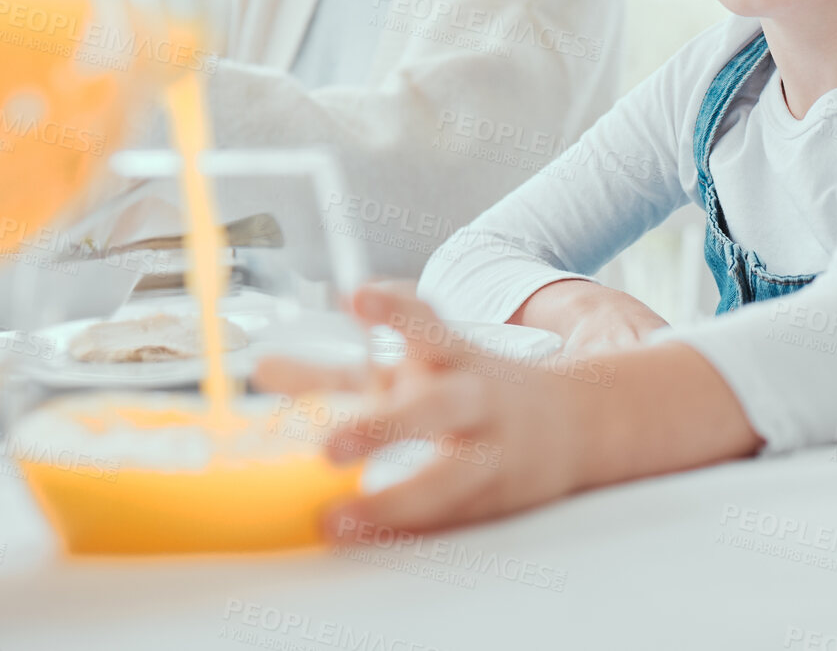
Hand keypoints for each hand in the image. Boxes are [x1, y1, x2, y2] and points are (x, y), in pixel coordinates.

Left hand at [255, 283, 761, 536]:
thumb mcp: (410, 369)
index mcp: (456, 357)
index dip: (394, 310)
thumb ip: (336, 373)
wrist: (577, 422)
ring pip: (444, 482)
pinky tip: (359, 539)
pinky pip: (446, 522)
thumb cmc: (469, 389)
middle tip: (328, 448)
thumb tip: (259, 371)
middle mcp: (474, 400)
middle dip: (382, 429)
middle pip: (433, 411)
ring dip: (389, 502)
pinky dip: (401, 532)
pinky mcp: (492, 500)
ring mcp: (488, 454)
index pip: (427, 323)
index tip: (358, 296)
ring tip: (335, 519)